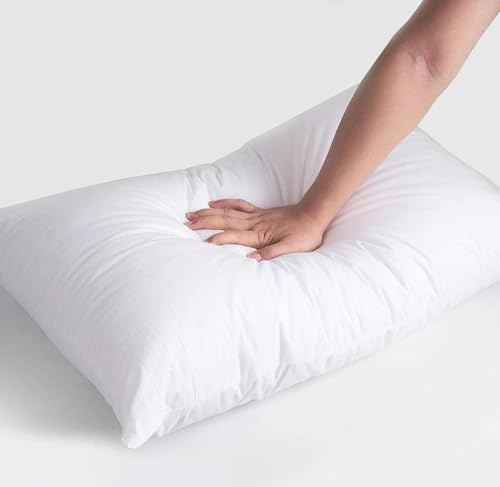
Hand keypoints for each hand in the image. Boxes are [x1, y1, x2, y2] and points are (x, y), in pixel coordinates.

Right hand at [185, 199, 324, 260]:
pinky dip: (225, 203)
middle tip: (186, 223)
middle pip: (225, 221)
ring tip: (191, 213)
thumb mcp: (292, 248)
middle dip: (204, 222)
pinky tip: (213, 202)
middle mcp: (254, 223)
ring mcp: (256, 216)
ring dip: (208, 212)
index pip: (234, 236)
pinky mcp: (259, 212)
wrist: (314, 214)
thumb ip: (271, 253)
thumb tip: (251, 260)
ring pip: (227, 213)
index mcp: (260, 234)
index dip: (218, 239)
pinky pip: (239, 205)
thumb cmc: (304, 234)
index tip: (202, 243)